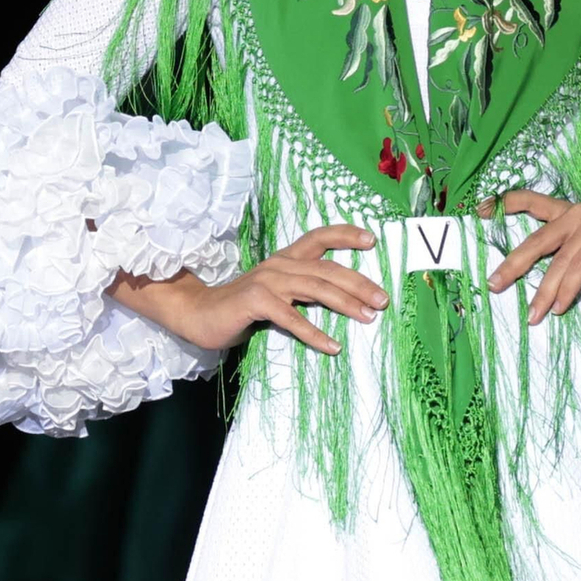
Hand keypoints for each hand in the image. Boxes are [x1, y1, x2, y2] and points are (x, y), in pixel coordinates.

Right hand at [110, 225, 386, 355]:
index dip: (345, 234)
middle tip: (383, 299)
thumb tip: (343, 302)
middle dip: (360, 283)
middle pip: (328, 269)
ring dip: (346, 304)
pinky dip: (315, 333)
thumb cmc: (240, 308)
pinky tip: (333, 346)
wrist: (197, 314)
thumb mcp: (275, 293)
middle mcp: (279, 265)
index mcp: (285, 259)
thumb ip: (302, 291)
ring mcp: (267, 281)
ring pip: (316, 289)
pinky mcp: (256, 302)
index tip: (372, 241)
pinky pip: (292, 319)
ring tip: (369, 318)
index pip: (319, 237)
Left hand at [480, 193, 580, 323]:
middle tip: (494, 285)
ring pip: (558, 261)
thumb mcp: (574, 266)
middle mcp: (576, 214)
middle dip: (513, 265)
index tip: (478, 211)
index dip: (504, 204)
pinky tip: (559, 308)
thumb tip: (513, 280)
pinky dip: (567, 290)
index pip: (530, 201)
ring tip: (534, 316)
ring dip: (544, 292)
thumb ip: (552, 262)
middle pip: (537, 239)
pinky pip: (579, 266)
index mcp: (565, 215)